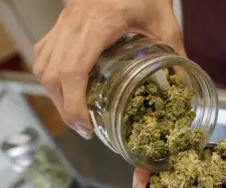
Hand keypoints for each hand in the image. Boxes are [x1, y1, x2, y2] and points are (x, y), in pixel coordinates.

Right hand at [32, 0, 183, 138]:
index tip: (85, 126)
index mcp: (98, 24)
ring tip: (74, 113)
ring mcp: (63, 22)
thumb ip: (174, 52)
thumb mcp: (164, 20)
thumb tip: (183, 84)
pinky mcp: (61, 21)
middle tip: (83, 128)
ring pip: (42, 66)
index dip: (73, 104)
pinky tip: (65, 87)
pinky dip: (49, 75)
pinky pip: (43, 52)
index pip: (72, 71)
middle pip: (51, 75)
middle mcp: (73, 23)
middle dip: (64, 108)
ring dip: (54, 94)